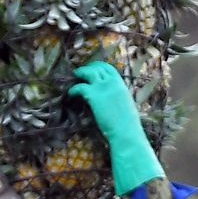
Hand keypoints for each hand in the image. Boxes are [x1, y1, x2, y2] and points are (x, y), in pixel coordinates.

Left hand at [68, 59, 164, 193]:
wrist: (125, 132)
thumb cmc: (127, 123)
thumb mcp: (125, 103)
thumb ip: (118, 95)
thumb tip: (112, 96)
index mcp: (121, 84)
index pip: (108, 68)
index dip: (98, 67)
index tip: (92, 69)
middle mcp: (112, 82)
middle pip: (97, 67)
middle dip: (87, 68)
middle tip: (79, 72)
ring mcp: (102, 87)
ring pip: (87, 72)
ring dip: (79, 73)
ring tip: (73, 77)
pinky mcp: (93, 95)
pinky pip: (79, 87)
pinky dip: (73, 89)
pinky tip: (70, 94)